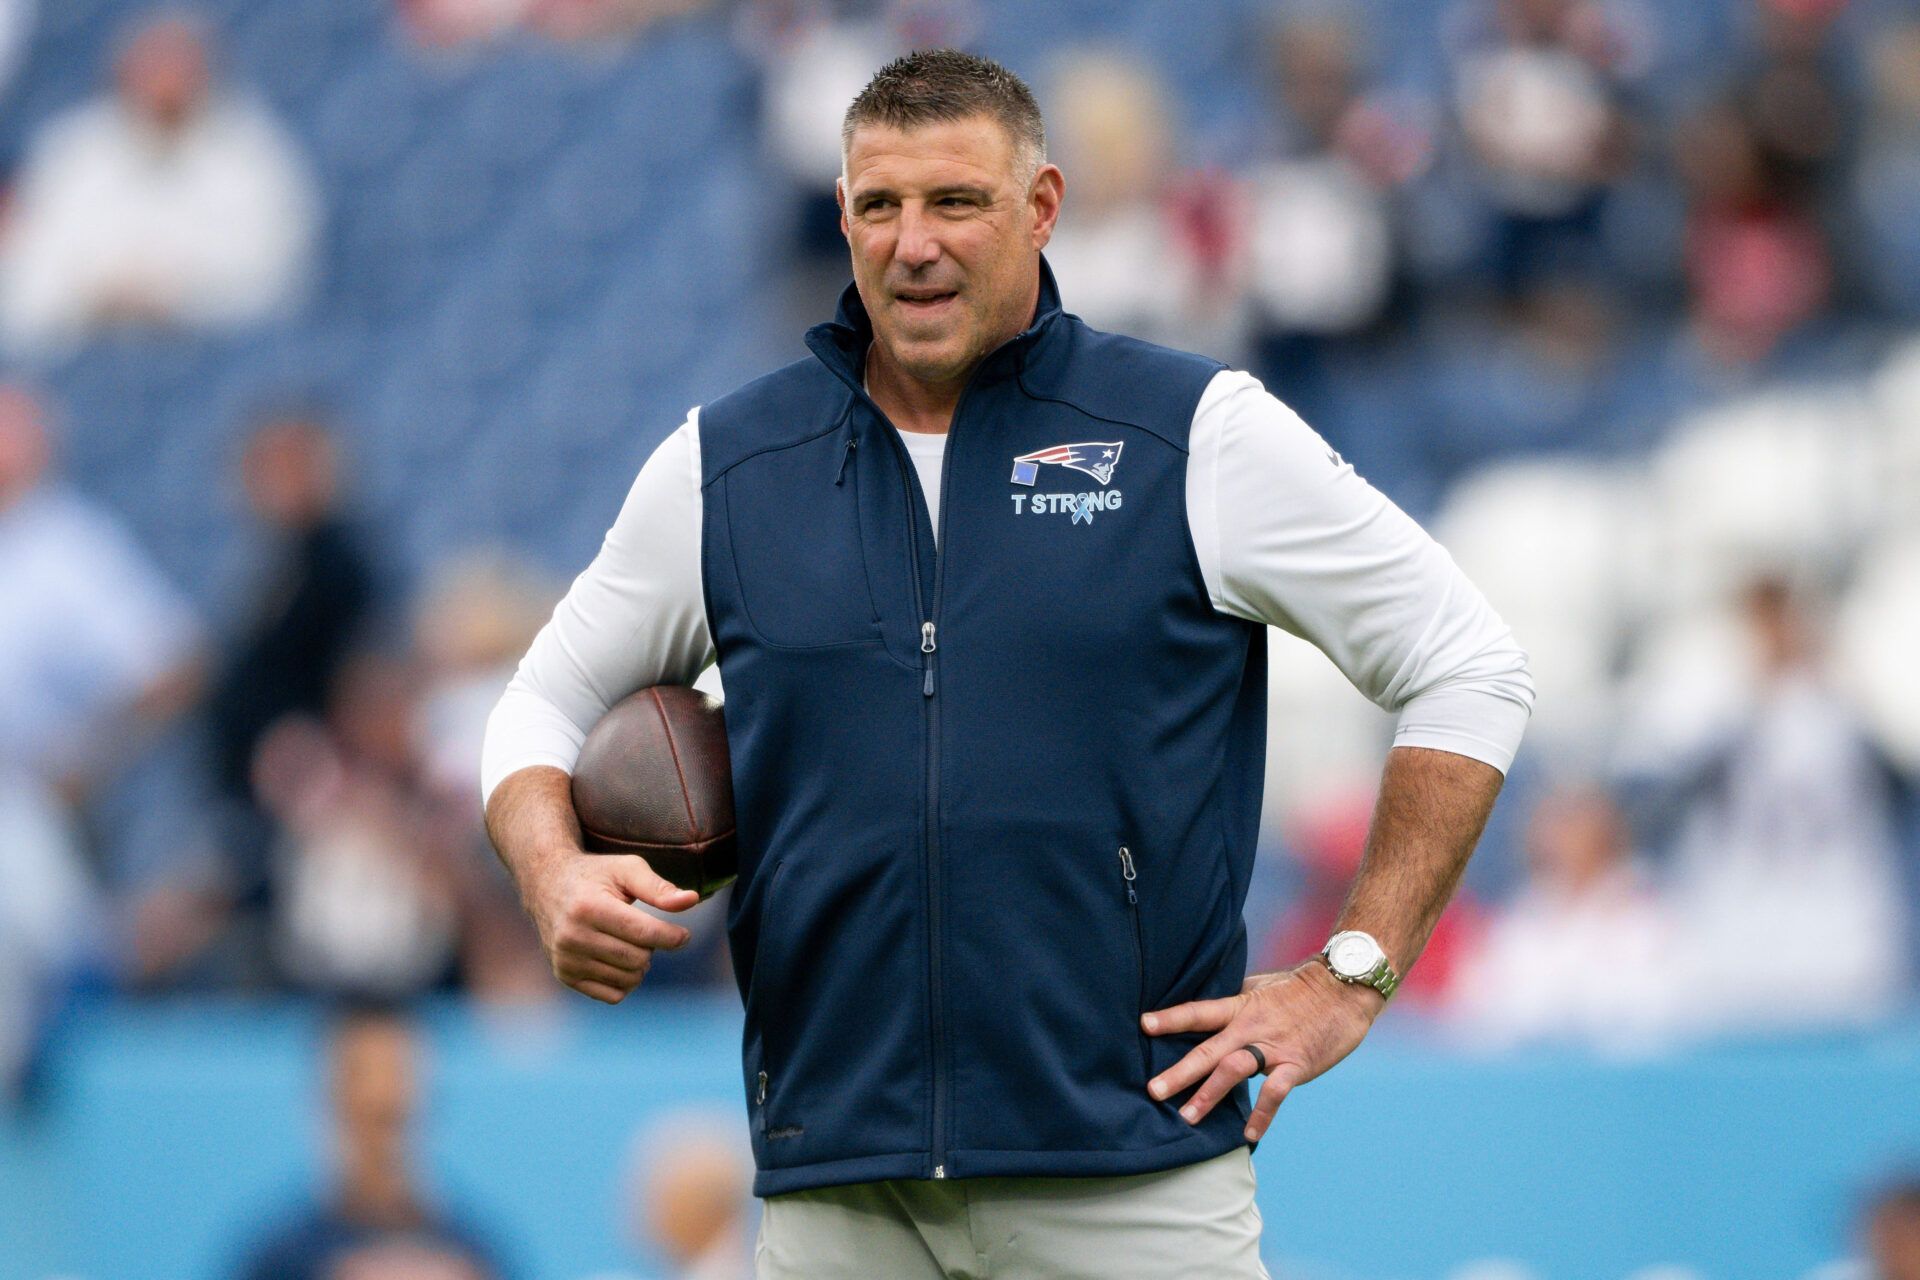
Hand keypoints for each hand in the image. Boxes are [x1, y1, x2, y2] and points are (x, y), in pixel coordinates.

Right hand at [522, 847, 698, 1003]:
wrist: (547, 885)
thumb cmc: (596, 875)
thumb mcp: (627, 869)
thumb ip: (659, 888)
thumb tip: (692, 900)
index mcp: (589, 907)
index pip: (644, 934)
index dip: (672, 937)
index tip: (684, 934)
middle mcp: (572, 936)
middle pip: (638, 959)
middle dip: (651, 947)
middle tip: (643, 931)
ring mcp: (565, 959)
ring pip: (628, 980)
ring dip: (639, 965)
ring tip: (629, 942)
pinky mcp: (564, 976)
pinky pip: (613, 996)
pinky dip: (625, 981)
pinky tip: (618, 959)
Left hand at [1142, 960, 1383, 1141]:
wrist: (1343, 988)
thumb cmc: (1299, 987)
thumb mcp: (1259, 985)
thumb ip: (1233, 1001)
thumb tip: (1205, 1009)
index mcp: (1240, 1005)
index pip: (1199, 1011)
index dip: (1171, 1018)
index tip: (1143, 1025)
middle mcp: (1251, 1026)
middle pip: (1208, 1049)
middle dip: (1180, 1072)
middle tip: (1153, 1091)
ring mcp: (1273, 1047)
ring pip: (1234, 1070)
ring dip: (1209, 1095)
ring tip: (1186, 1117)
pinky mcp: (1297, 1064)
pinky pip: (1276, 1092)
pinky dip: (1262, 1114)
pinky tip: (1248, 1134)